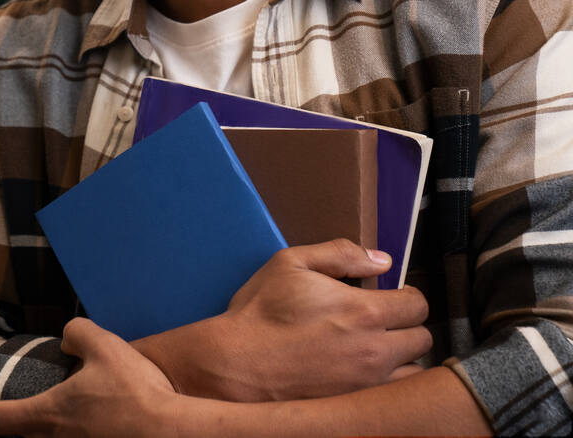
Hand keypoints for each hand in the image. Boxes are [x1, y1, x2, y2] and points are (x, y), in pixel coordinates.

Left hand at [0, 318, 179, 436]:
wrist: (176, 433)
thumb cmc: (137, 391)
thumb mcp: (103, 345)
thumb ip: (76, 333)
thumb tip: (67, 341)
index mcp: (50, 415)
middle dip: (0, 431)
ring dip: (45, 430)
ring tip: (53, 414)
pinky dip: (78, 431)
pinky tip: (95, 423)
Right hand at [189, 239, 430, 400]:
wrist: (236, 363)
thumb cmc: (260, 312)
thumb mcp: (290, 263)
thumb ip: (340, 254)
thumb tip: (381, 260)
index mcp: (364, 311)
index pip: (418, 304)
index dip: (406, 296)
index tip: (390, 297)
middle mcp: (375, 350)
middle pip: (422, 338)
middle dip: (406, 326)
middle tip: (382, 322)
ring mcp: (367, 384)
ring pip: (414, 372)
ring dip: (401, 358)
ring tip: (375, 350)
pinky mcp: (355, 405)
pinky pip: (392, 396)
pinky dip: (388, 384)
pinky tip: (364, 372)